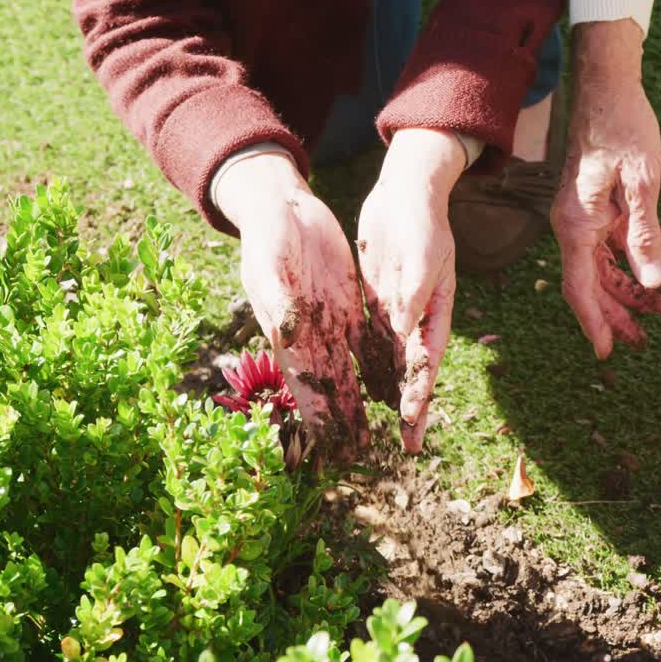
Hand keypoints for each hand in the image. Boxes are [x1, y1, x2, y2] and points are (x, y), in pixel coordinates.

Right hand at [217, 153, 368, 462]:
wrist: (283, 208)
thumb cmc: (266, 236)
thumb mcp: (270, 265)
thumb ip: (278, 300)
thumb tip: (288, 334)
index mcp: (287, 332)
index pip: (303, 383)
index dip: (315, 414)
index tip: (327, 445)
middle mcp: (311, 335)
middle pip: (331, 386)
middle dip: (344, 419)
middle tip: (361, 453)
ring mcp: (332, 322)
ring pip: (353, 370)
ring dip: (364, 400)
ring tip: (380, 430)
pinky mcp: (350, 305)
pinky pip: (370, 341)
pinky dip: (380, 365)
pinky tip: (394, 386)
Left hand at [357, 129, 465, 452]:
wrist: (406, 192)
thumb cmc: (421, 220)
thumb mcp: (420, 253)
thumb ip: (413, 291)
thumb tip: (403, 329)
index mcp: (435, 309)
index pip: (428, 359)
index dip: (420, 392)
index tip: (411, 422)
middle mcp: (419, 317)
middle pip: (414, 371)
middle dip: (412, 409)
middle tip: (409, 447)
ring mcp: (398, 311)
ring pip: (393, 362)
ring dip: (389, 393)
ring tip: (384, 429)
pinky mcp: (378, 301)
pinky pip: (371, 341)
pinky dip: (368, 365)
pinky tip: (361, 388)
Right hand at [552, 19, 660, 358]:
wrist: (607, 87)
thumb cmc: (622, 128)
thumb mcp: (642, 183)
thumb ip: (645, 234)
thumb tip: (653, 283)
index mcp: (578, 225)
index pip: (580, 289)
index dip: (594, 323)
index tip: (605, 353)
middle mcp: (573, 225)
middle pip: (591, 285)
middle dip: (617, 314)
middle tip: (644, 340)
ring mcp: (583, 214)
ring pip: (602, 267)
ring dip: (630, 287)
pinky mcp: (595, 203)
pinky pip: (609, 242)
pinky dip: (633, 256)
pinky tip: (660, 255)